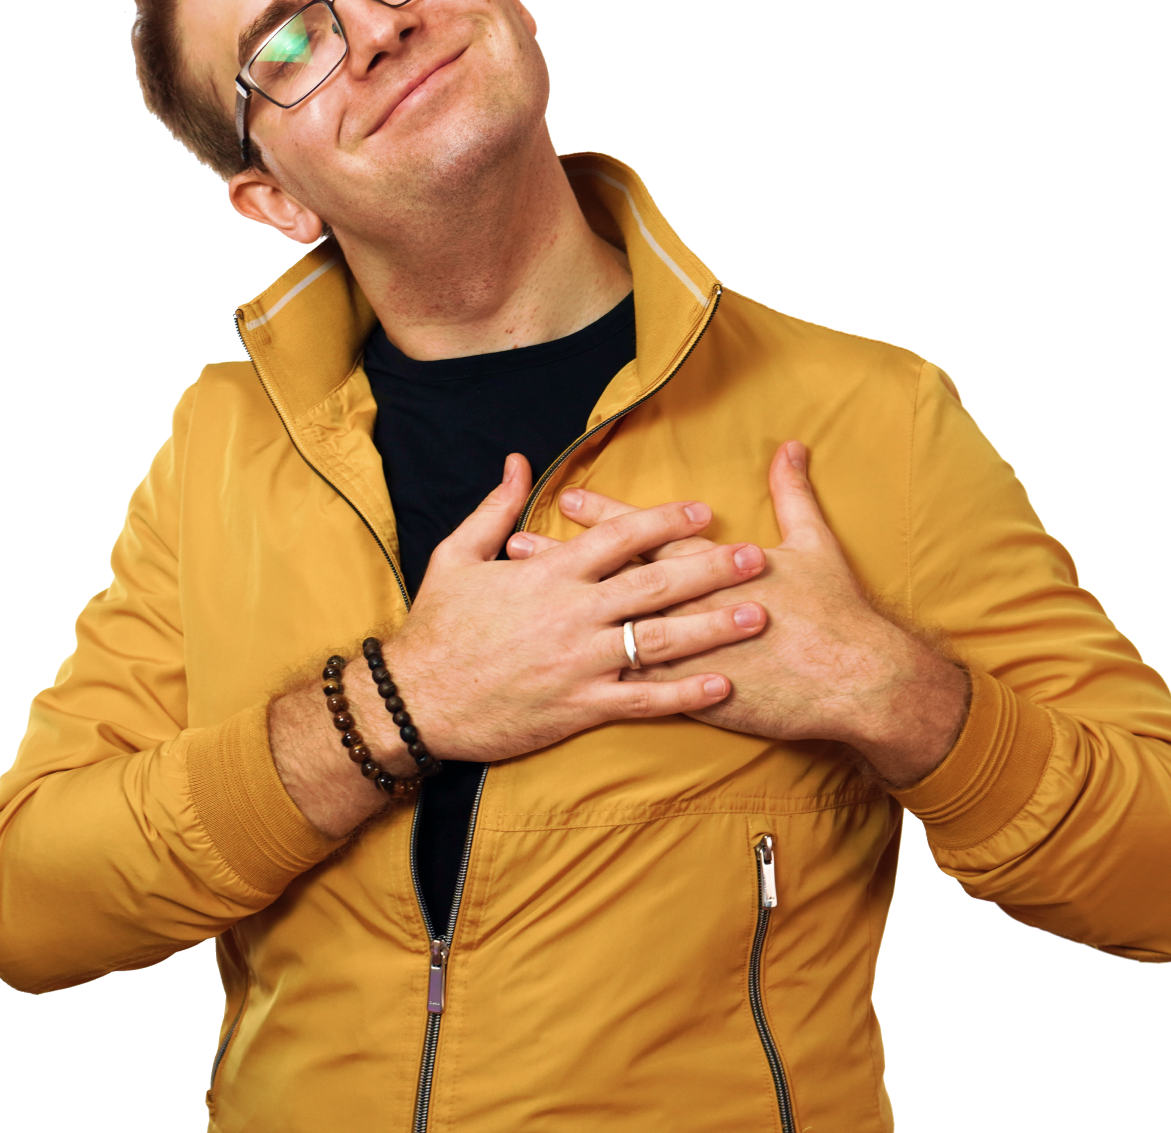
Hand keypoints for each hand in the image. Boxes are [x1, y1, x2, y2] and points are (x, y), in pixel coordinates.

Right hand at [378, 452, 771, 763]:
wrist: (414, 701)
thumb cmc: (436, 626)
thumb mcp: (457, 555)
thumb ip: (494, 508)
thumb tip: (516, 461)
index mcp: (548, 574)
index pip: (619, 537)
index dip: (665, 521)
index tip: (704, 511)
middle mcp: (572, 614)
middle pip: (654, 584)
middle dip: (710, 569)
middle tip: (756, 558)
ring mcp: (579, 663)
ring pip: (659, 640)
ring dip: (712, 627)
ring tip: (756, 616)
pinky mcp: (579, 708)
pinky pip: (642, 698)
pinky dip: (684, 693)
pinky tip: (721, 685)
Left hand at [508, 442, 970, 786]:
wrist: (855, 681)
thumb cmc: (835, 611)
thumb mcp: (814, 542)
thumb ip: (793, 492)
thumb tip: (790, 446)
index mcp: (713, 567)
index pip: (646, 533)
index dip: (605, 515)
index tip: (566, 497)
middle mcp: (690, 607)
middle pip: (614, 580)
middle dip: (564, 563)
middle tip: (518, 547)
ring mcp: (687, 654)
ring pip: (613, 634)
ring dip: (566, 621)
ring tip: (520, 611)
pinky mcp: (694, 697)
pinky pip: (637, 690)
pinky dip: (598, 681)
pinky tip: (559, 679)